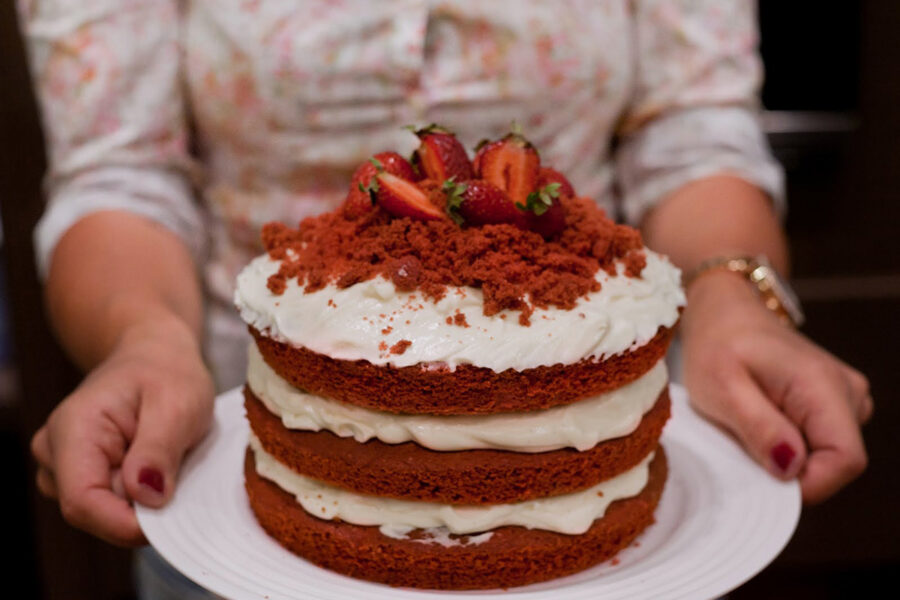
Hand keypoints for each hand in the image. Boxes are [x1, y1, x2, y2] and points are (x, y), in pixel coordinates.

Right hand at [30, 318, 214, 545]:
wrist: (154, 356)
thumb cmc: (166, 372)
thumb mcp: (178, 402)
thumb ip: (159, 450)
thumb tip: (146, 496)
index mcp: (73, 429)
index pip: (82, 502)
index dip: (126, 523)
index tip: (171, 521)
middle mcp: (54, 452)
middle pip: (94, 513)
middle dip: (142, 508)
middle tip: (181, 472)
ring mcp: (62, 467)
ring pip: (104, 513)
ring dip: (143, 499)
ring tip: (167, 458)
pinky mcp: (80, 476)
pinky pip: (111, 505)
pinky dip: (140, 495)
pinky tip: (155, 466)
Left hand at [681, 271, 871, 502]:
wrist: (723, 313)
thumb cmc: (718, 344)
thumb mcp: (721, 387)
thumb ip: (759, 427)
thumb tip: (791, 468)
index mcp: (823, 385)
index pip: (846, 460)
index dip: (808, 484)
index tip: (762, 476)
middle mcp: (847, 391)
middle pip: (837, 462)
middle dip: (791, 469)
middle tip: (744, 443)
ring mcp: (845, 396)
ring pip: (827, 455)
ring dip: (787, 455)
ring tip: (750, 424)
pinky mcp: (833, 402)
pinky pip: (819, 441)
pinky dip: (789, 442)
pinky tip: (762, 420)